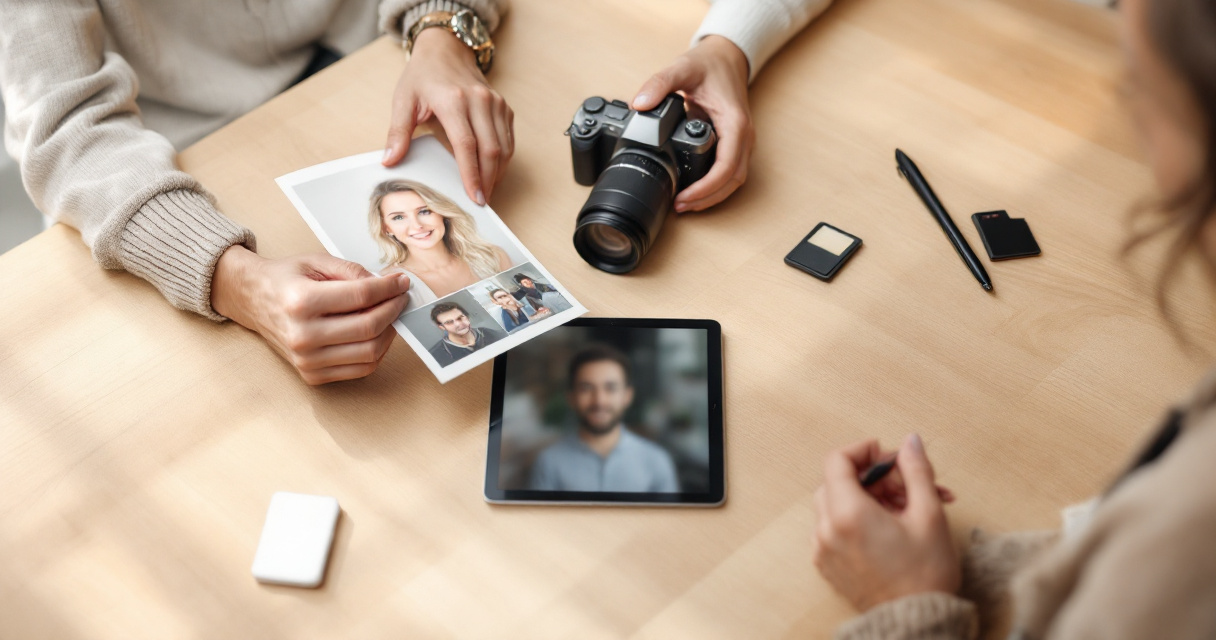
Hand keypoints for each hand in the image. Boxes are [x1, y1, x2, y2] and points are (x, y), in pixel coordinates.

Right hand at [211, 246, 409, 384]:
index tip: (402, 282)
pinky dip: (376, 351)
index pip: (362, 296)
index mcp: (302, 302)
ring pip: (369, 352)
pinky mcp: (311, 374)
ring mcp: (306, 359)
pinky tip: (376, 333)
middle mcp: (302, 335)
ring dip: (389, 332)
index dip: (389, 288)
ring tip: (389, 314)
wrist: (252, 300)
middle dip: (393, 309)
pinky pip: (360, 369)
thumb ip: (352, 271)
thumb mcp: (315, 261)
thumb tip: (387, 284)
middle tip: (400, 297)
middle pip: (369, 327)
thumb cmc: (284, 279)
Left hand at [383, 27, 513, 204]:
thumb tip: (389, 161)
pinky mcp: (503, 107)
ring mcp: (495, 103)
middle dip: (487, 181)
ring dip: (497, 173)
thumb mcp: (403, 100)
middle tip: (480, 203)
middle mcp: (479, 100)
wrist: (445, 50)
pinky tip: (492, 173)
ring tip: (486, 192)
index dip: (471, 173)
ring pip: (504, 147)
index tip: (473, 196)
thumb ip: (397, 132)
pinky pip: (509, 139)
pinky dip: (503, 160)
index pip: (466, 144)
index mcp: (453, 100)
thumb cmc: (423, 76)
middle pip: (490, 149)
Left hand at [632, 35, 752, 212]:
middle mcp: (743, 136)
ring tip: (684, 204)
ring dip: (712, 196)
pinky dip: (714, 186)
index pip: (726, 166)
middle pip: (732, 180)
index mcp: (734, 123)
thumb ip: (659, 83)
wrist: (726, 58)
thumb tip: (640, 104)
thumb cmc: (710, 64)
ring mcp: (741, 142)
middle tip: (679, 207)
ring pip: (733, 180)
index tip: (683, 197)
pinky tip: (693, 191)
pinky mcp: (733, 144)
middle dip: (707, 199)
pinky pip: (728, 172)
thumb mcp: (682, 67)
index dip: (706, 188)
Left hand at [812, 435, 961, 611]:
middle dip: (873, 478)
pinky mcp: (828, 565)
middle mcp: (826, 529)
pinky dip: (857, 520)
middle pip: (838, 482)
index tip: (888, 456)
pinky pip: (835, 529)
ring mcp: (823, 549)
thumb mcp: (929, 515)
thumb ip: (917, 471)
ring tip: (906, 510)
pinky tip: (891, 529)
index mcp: (847, 513)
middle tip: (908, 488)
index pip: (837, 460)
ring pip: (837, 505)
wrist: (916, 624)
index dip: (863, 451)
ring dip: (868, 499)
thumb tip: (910, 441)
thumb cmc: (925, 575)